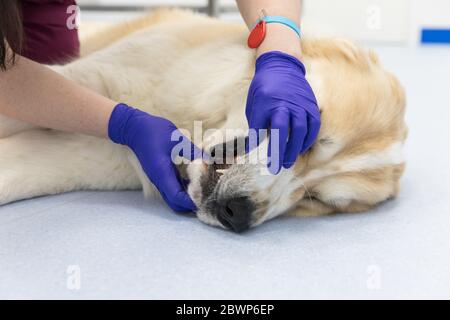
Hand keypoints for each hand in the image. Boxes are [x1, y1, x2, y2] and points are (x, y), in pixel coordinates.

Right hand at [108, 104, 199, 211]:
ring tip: (202, 192)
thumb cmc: (154, 132)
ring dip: (185, 199)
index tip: (204, 200)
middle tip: (205, 198)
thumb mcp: (178, 140)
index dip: (190, 202)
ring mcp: (158, 179)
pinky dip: (181, 191)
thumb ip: (194, 152)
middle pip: (174, 203)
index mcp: (162, 174)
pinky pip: (170, 189)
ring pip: (172, 197)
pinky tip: (193, 182)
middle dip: (189, 205)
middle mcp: (159, 180)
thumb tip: (209, 161)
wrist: (134, 128)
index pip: (177, 197)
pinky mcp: (159, 175)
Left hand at [246, 51, 320, 173]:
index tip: (268, 161)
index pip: (270, 129)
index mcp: (270, 103)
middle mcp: (288, 103)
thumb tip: (252, 148)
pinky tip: (300, 148)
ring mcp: (302, 104)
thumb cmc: (263, 89)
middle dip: (284, 152)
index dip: (271, 147)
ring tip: (288, 161)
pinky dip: (308, 139)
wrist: (281, 66)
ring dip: (296, 148)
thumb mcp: (253, 106)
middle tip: (279, 167)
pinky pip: (313, 126)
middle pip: (289, 132)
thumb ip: (255, 127)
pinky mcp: (311, 105)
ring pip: (302, 131)